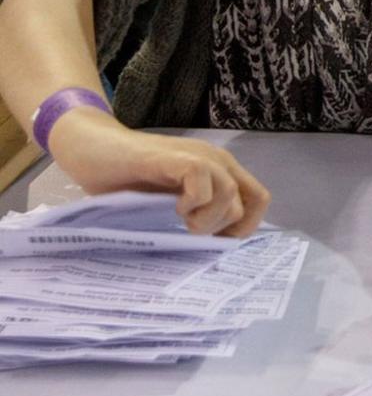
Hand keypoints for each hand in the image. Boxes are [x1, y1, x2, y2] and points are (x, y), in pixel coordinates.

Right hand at [46, 109, 268, 236]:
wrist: (89, 147)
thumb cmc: (125, 178)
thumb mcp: (169, 200)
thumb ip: (195, 213)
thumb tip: (214, 247)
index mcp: (219, 171)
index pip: (258, 200)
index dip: (243, 227)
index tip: (213, 241)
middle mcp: (216, 161)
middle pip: (249, 203)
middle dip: (221, 228)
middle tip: (189, 230)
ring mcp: (197, 156)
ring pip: (229, 194)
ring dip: (207, 219)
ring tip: (179, 219)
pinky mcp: (174, 157)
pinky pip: (202, 179)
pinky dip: (192, 201)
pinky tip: (172, 207)